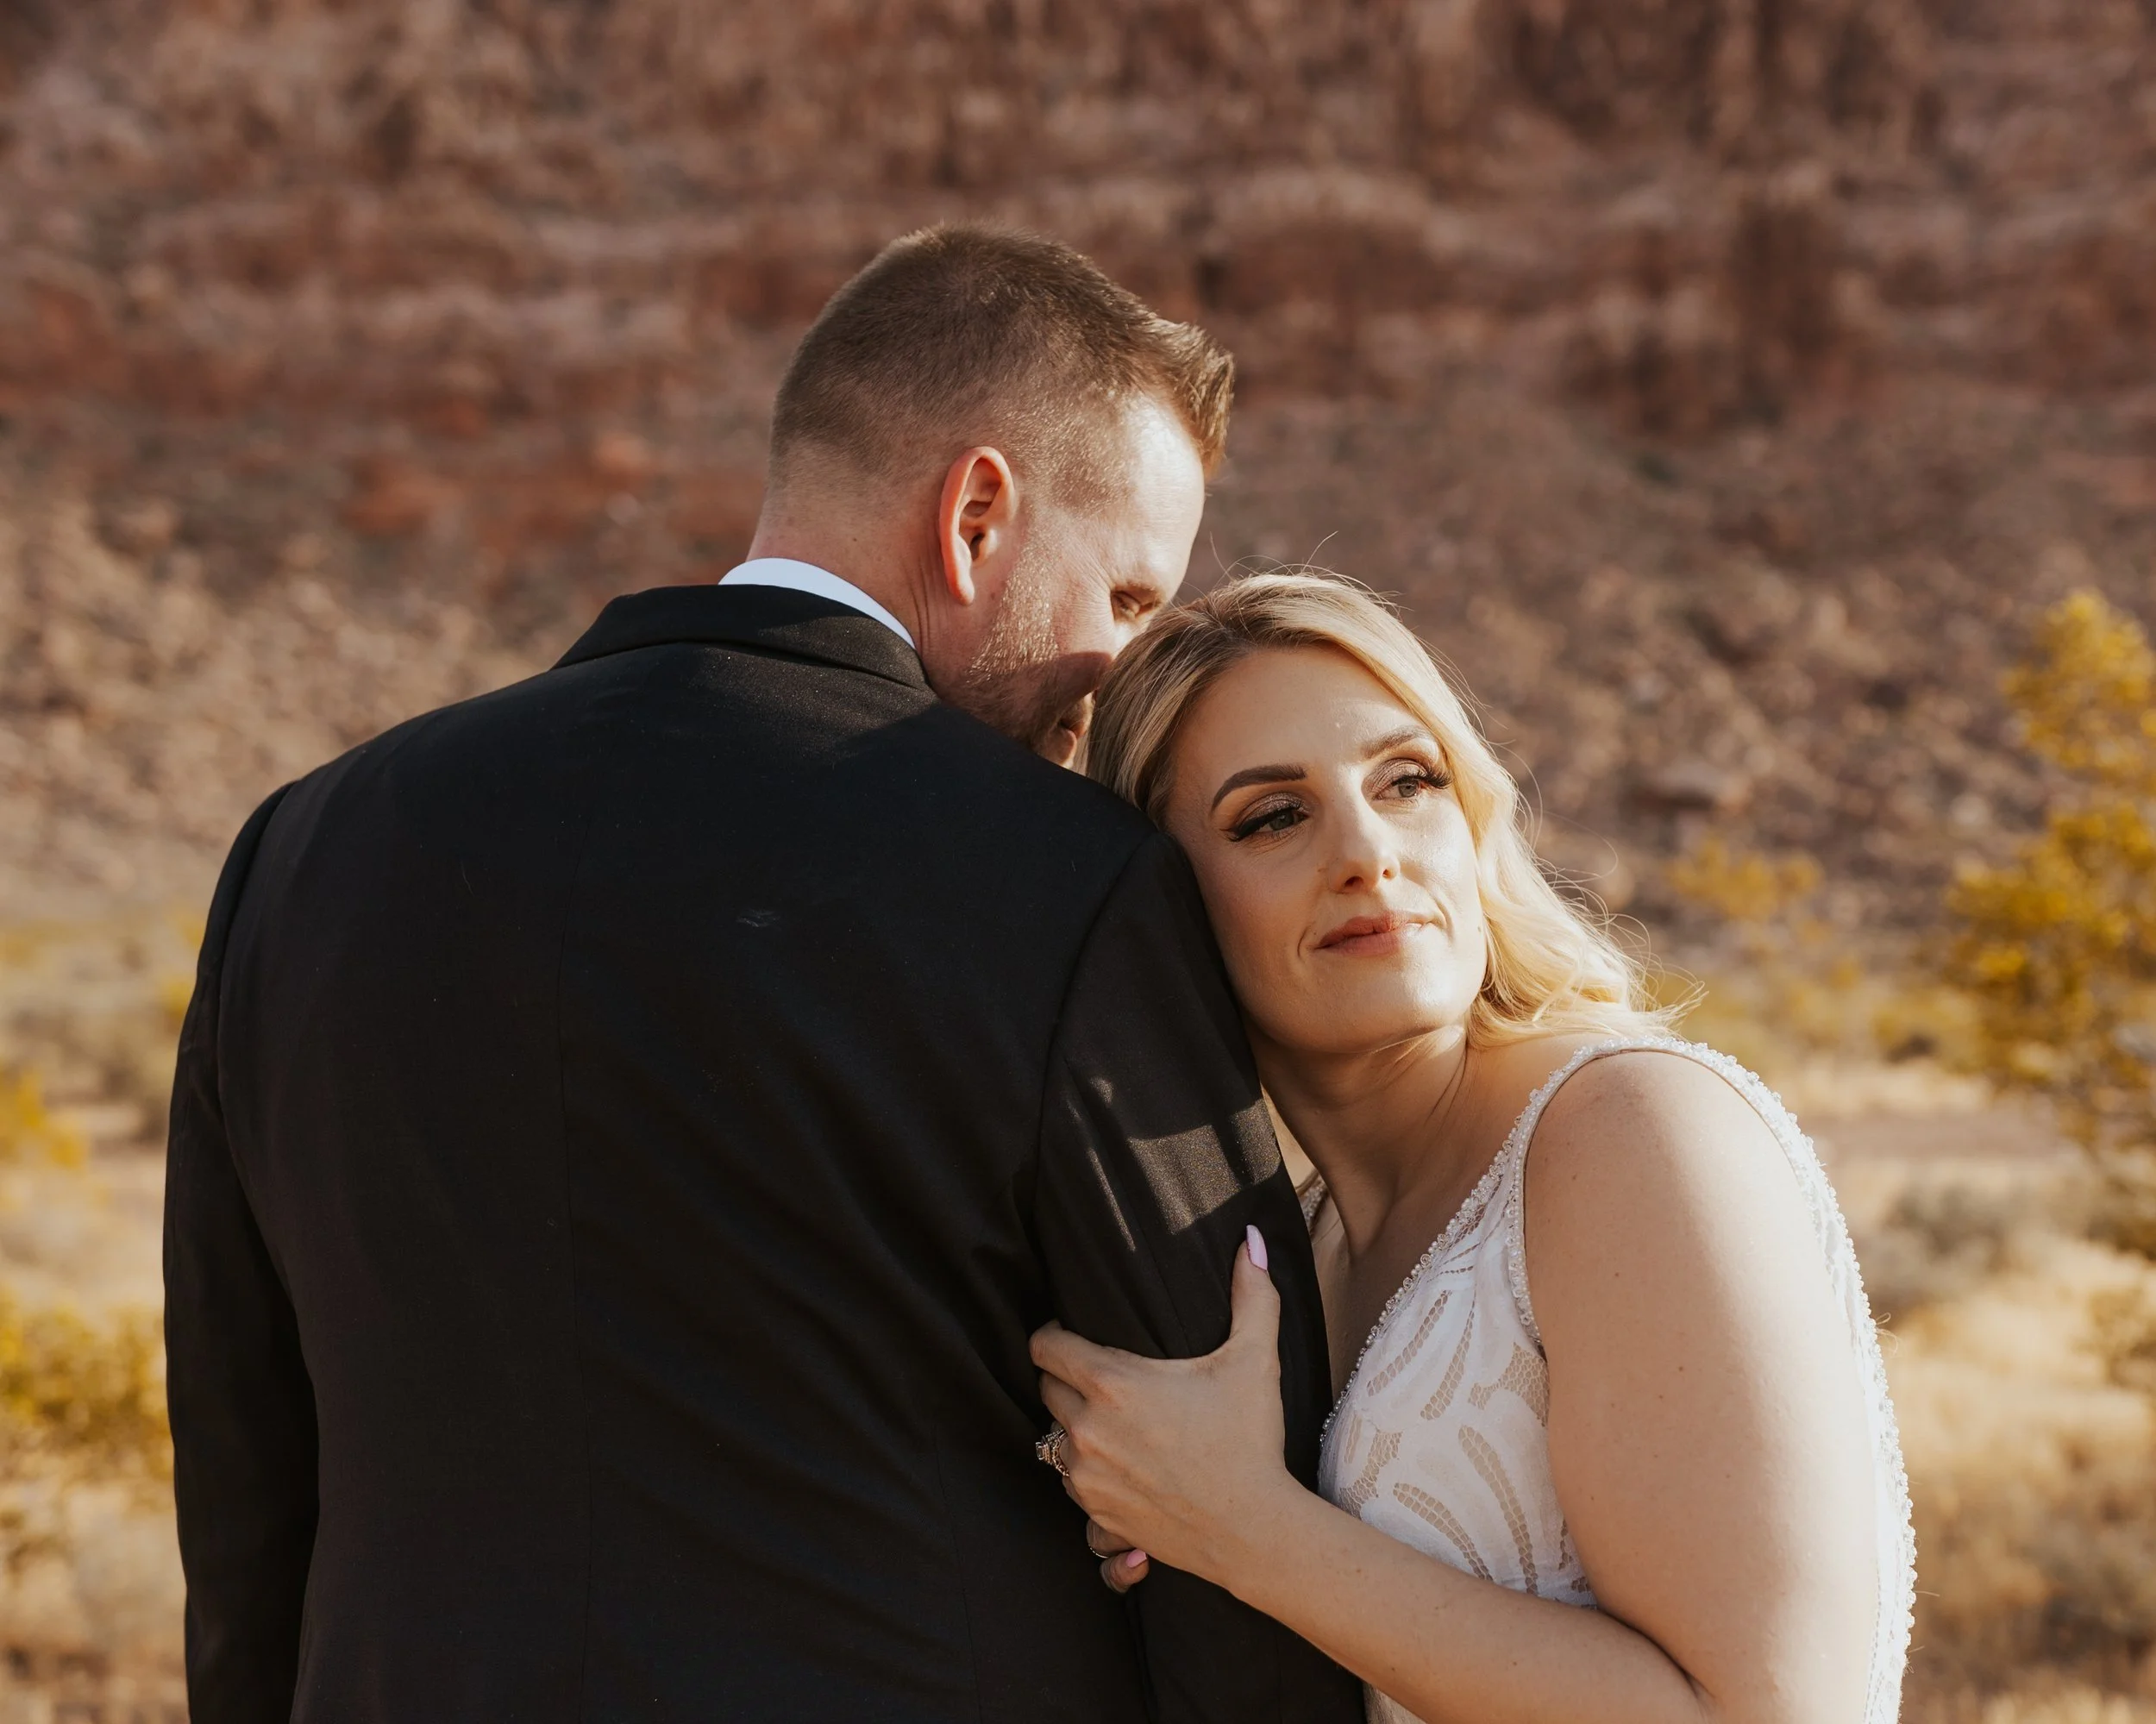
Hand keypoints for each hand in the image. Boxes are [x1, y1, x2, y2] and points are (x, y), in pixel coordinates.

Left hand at [1030, 1227, 1300, 1589]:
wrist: (1253, 1530)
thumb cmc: (1250, 1441)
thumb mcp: (1254, 1361)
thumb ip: (1252, 1294)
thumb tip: (1253, 1240)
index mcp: (1112, 1383)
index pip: (1044, 1346)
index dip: (1054, 1334)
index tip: (1074, 1333)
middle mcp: (1086, 1429)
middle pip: (1045, 1388)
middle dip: (1066, 1378)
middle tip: (1102, 1375)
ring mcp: (1084, 1477)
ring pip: (1054, 1436)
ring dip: (1074, 1424)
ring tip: (1112, 1419)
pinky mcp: (1093, 1513)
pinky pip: (1068, 1480)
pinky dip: (1086, 1468)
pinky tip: (1120, 1460)